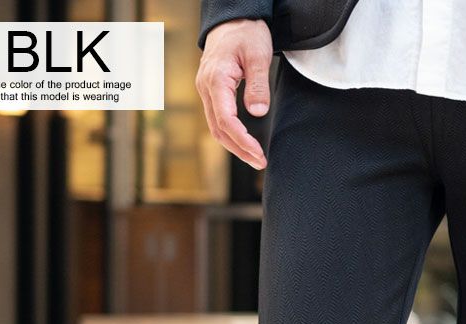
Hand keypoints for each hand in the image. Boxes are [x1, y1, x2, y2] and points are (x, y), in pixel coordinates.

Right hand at [196, 19, 271, 169]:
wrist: (232, 19)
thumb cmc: (245, 32)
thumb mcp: (258, 55)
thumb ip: (258, 85)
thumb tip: (257, 112)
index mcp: (216, 79)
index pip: (226, 121)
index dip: (243, 141)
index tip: (258, 154)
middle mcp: (206, 87)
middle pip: (219, 129)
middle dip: (239, 150)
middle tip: (260, 162)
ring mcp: (206, 90)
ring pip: (216, 127)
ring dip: (235, 145)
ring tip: (254, 158)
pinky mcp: (211, 92)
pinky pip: (217, 119)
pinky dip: (230, 135)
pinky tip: (244, 143)